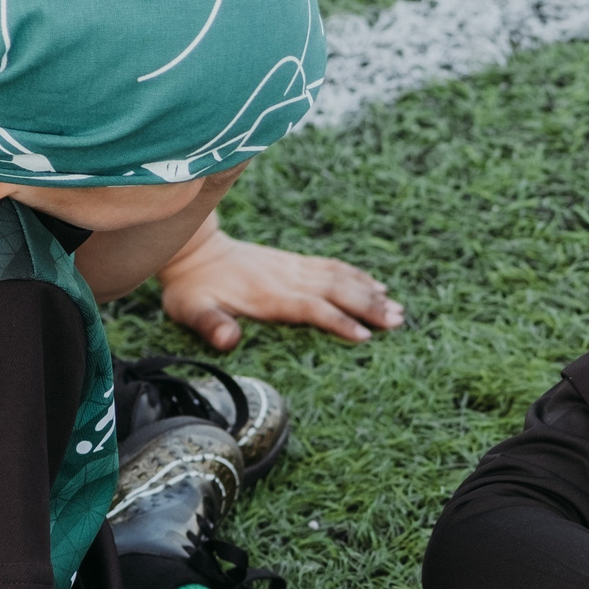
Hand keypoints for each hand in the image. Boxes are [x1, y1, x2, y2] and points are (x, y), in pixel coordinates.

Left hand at [157, 217, 403, 349]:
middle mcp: (286, 278)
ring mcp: (293, 267)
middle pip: (336, 290)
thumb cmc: (191, 288)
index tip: (365, 335)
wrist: (192, 249)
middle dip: (369, 306)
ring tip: (398, 308)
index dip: (338, 321)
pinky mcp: (294, 262)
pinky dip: (357, 275)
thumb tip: (228, 339)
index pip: (311, 307)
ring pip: (340, 277)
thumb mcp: (190, 310)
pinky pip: (332, 266)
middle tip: (398, 321)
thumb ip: (210, 325)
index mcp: (268, 294)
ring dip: (370, 292)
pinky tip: (377, 284)